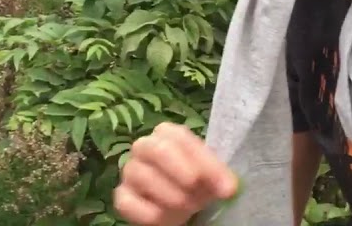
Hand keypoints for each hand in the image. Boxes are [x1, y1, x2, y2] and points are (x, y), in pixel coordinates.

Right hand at [113, 123, 238, 225]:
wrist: (184, 206)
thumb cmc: (198, 185)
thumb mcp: (212, 178)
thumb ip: (219, 177)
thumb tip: (229, 188)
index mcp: (167, 134)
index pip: (181, 137)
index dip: (205, 162)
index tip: (227, 188)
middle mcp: (144, 147)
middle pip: (158, 150)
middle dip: (184, 175)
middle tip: (200, 197)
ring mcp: (130, 171)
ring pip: (142, 176)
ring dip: (171, 196)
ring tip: (188, 208)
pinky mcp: (122, 196)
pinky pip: (128, 202)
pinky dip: (150, 213)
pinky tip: (167, 218)